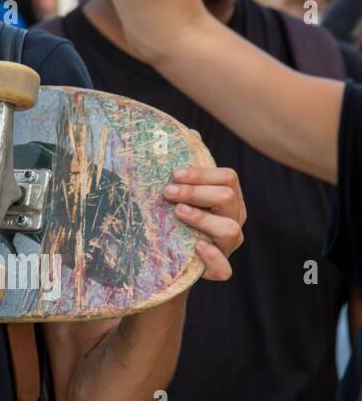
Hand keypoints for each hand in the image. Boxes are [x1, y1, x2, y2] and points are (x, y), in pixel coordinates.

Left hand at [164, 166, 245, 280]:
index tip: (174, 174)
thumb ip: (187, 166)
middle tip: (168, 192)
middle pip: (227, 197)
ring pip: (230, 229)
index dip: (201, 174)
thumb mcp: (180, 189)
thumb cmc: (175, 213)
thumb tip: (190, 132)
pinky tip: (197, 246)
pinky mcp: (218, 268)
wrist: (170, 252)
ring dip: (202, 218)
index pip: (228, 177)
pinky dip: (212, 257)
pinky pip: (224, 268)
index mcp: (229, 197)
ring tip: (179, 212)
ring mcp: (228, 245)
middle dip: (195, 192)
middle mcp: (233, 219)